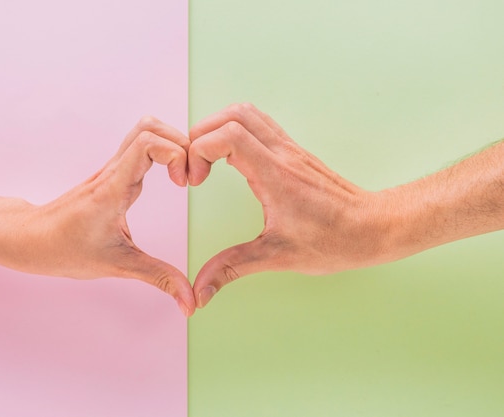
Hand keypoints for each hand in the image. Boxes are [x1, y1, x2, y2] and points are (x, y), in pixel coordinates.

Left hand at [16, 117, 194, 315]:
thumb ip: (159, 278)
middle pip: (149, 126)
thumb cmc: (64, 250)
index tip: (184, 182)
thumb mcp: (118, 265)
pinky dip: (162, 150)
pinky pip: (139, 145)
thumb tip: (189, 302)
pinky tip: (170, 176)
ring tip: (182, 173)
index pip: (148, 143)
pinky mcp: (112, 173)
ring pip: (144, 130)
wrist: (29, 239)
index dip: (176, 153)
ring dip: (170, 142)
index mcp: (113, 189)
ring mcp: (111, 169)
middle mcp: (112, 171)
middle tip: (189, 175)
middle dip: (180, 143)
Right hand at [188, 103, 389, 307]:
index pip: (228, 136)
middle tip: (195, 167)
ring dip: (218, 127)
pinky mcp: (294, 151)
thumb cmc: (335, 241)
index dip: (199, 151)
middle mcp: (282, 153)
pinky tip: (231, 158)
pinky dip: (236, 131)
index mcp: (276, 175)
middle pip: (233, 115)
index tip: (195, 180)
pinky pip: (260, 123)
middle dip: (201, 135)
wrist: (374, 228)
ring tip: (208, 159)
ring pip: (247, 112)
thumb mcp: (277, 257)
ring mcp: (290, 148)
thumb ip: (233, 268)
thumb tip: (201, 290)